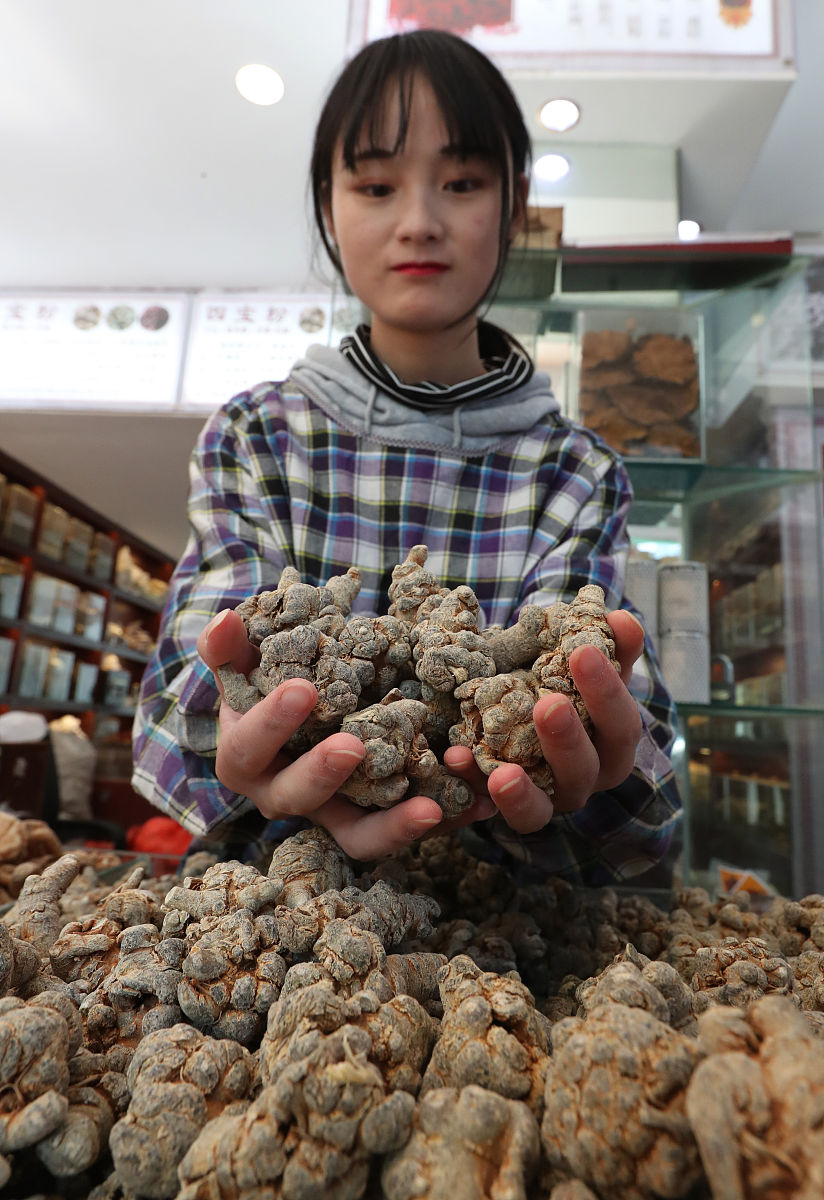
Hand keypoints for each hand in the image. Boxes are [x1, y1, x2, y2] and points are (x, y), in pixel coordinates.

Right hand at [198, 608, 492, 858]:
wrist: (310, 703)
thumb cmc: (271, 677)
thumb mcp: (248, 658)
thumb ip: (230, 644)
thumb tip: (223, 620)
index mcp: (245, 757)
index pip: (248, 748)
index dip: (271, 723)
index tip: (304, 689)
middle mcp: (284, 795)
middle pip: (298, 799)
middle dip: (324, 774)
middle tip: (354, 747)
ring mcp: (333, 813)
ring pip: (358, 837)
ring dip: (395, 826)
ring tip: (432, 808)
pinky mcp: (376, 821)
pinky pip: (407, 829)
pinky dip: (444, 817)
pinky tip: (479, 802)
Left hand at [443, 609, 644, 834]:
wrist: (511, 705)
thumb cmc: (556, 680)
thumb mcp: (578, 660)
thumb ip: (605, 643)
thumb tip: (622, 620)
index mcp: (612, 742)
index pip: (622, 724)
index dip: (608, 691)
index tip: (583, 651)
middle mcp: (585, 777)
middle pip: (586, 768)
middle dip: (568, 738)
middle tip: (549, 705)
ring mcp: (546, 799)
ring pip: (543, 808)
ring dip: (522, 790)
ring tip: (501, 772)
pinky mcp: (507, 809)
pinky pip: (491, 810)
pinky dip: (473, 784)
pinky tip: (455, 758)